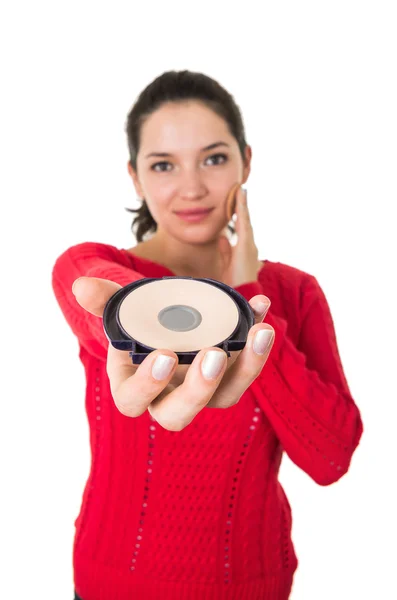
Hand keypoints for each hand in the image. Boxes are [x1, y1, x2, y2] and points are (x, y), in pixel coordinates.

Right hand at [72, 277, 274, 430]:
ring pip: (225, 396)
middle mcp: (167, 398)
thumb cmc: (141, 325)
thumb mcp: (124, 311)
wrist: (169, 325)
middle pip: (180, 413)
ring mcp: (202, 392)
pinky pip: (246, 366)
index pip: (133, 400)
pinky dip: (256, 339)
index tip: (164, 355)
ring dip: (247, 366)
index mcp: (133, 386)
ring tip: (260, 330)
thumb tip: (81, 286)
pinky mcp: (229, 378)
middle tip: (215, 353)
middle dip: (199, 388)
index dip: (148, 384)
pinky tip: (260, 307)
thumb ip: (105, 300)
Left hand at [218, 186, 262, 287]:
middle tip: (239, 190)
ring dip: (242, 205)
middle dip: (242, 206)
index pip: (241, 228)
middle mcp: (249, 245)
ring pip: (245, 220)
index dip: (238, 214)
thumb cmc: (235, 283)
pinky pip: (243, 223)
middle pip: (245, 221)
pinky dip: (241, 211)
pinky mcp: (246, 245)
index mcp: (245, 250)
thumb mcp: (227, 264)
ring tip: (240, 190)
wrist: (242, 294)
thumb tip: (222, 238)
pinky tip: (239, 199)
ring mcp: (249, 244)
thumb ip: (225, 251)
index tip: (235, 201)